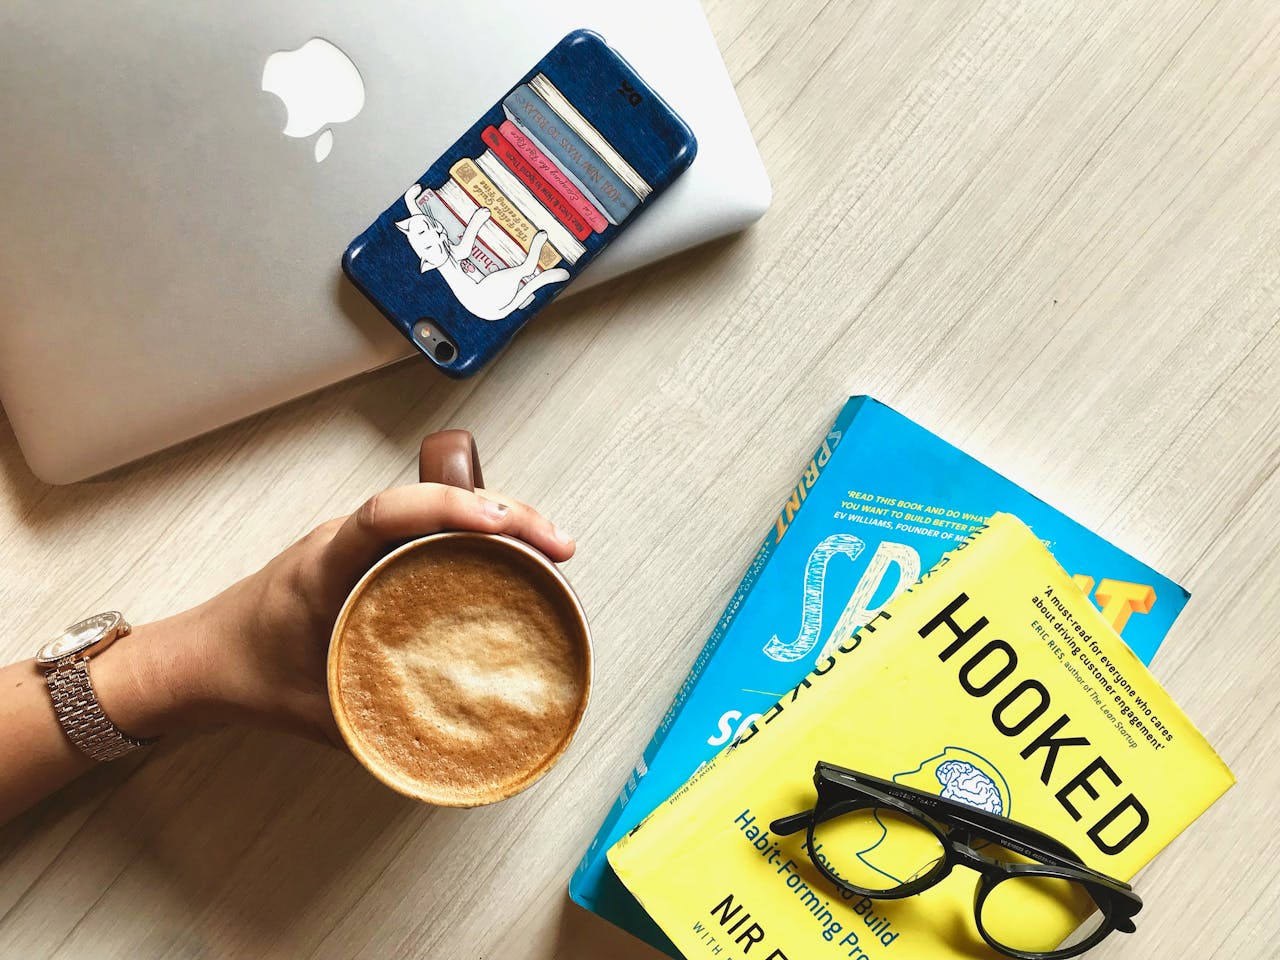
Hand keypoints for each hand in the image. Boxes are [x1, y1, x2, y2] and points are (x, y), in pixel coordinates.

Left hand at [118, 484, 574, 746]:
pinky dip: (476, 531)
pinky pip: (430, 526)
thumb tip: (454, 747)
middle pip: (432, 498)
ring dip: (497, 515)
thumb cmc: (245, 675)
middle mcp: (344, 539)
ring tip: (551, 544)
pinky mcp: (370, 553)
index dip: (448, 509)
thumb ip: (375, 727)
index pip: (386, 514)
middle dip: (504, 510)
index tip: (502, 524)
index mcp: (322, 564)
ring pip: (437, 507)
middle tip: (557, 544)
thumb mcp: (313, 710)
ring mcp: (359, 541)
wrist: (199, 659)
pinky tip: (513, 554)